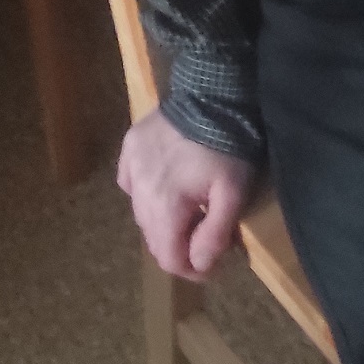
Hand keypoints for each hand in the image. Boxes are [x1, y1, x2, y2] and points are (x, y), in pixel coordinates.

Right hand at [116, 108, 255, 281]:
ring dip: (163, 221)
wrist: (212, 93)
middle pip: (153, 238)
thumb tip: (199, 266)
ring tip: (188, 212)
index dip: (189, 270)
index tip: (211, 267)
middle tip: (203, 239)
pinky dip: (145, 191)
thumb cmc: (228, 147)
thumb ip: (214, 234)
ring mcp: (131, 167)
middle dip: (178, 247)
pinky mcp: (130, 146)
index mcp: (165, 207)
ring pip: (141, 212)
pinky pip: (130, 182)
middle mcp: (139, 191)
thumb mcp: (233, 194)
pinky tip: (164, 185)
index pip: (167, 258)